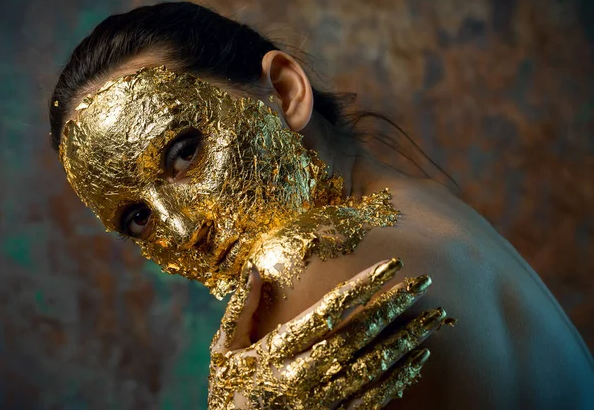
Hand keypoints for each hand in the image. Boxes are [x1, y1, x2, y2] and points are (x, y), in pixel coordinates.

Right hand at [208, 258, 448, 408]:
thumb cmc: (227, 391)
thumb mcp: (224, 349)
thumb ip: (240, 308)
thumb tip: (255, 268)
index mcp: (276, 351)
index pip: (327, 311)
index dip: (361, 285)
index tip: (390, 264)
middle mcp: (302, 376)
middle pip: (358, 335)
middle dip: (394, 305)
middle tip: (424, 281)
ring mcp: (321, 402)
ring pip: (373, 367)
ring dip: (407, 339)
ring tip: (435, 317)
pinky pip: (373, 400)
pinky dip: (399, 378)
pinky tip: (419, 358)